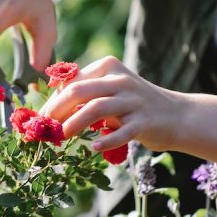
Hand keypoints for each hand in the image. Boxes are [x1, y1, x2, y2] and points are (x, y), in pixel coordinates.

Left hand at [42, 56, 216, 175]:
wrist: (177, 115)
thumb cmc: (135, 105)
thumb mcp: (111, 91)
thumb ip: (86, 93)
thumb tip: (49, 105)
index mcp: (110, 67)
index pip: (73, 81)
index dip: (53, 100)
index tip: (39, 118)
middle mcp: (122, 80)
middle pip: (80, 91)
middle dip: (57, 110)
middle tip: (44, 128)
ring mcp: (134, 100)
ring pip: (97, 108)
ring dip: (75, 123)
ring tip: (62, 136)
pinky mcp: (144, 121)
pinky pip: (122, 131)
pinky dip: (106, 140)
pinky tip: (93, 148)